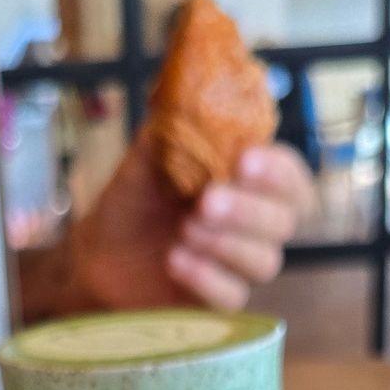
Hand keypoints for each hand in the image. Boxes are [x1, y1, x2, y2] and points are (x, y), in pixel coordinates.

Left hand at [69, 128, 314, 313]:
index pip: (292, 180)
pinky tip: (175, 259)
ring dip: (227, 243)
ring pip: (265, 262)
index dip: (278, 171)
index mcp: (249, 185)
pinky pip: (233, 298)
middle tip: (207, 200)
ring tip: (185, 228)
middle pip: (284, 223)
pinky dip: (207, 277)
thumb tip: (200, 86)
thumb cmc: (134, 200)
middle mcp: (254, 226)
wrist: (97, 251)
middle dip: (249, 209)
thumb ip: (180, 124)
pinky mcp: (216, 302)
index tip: (245, 160)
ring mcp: (238, 266)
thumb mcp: (152, 152)